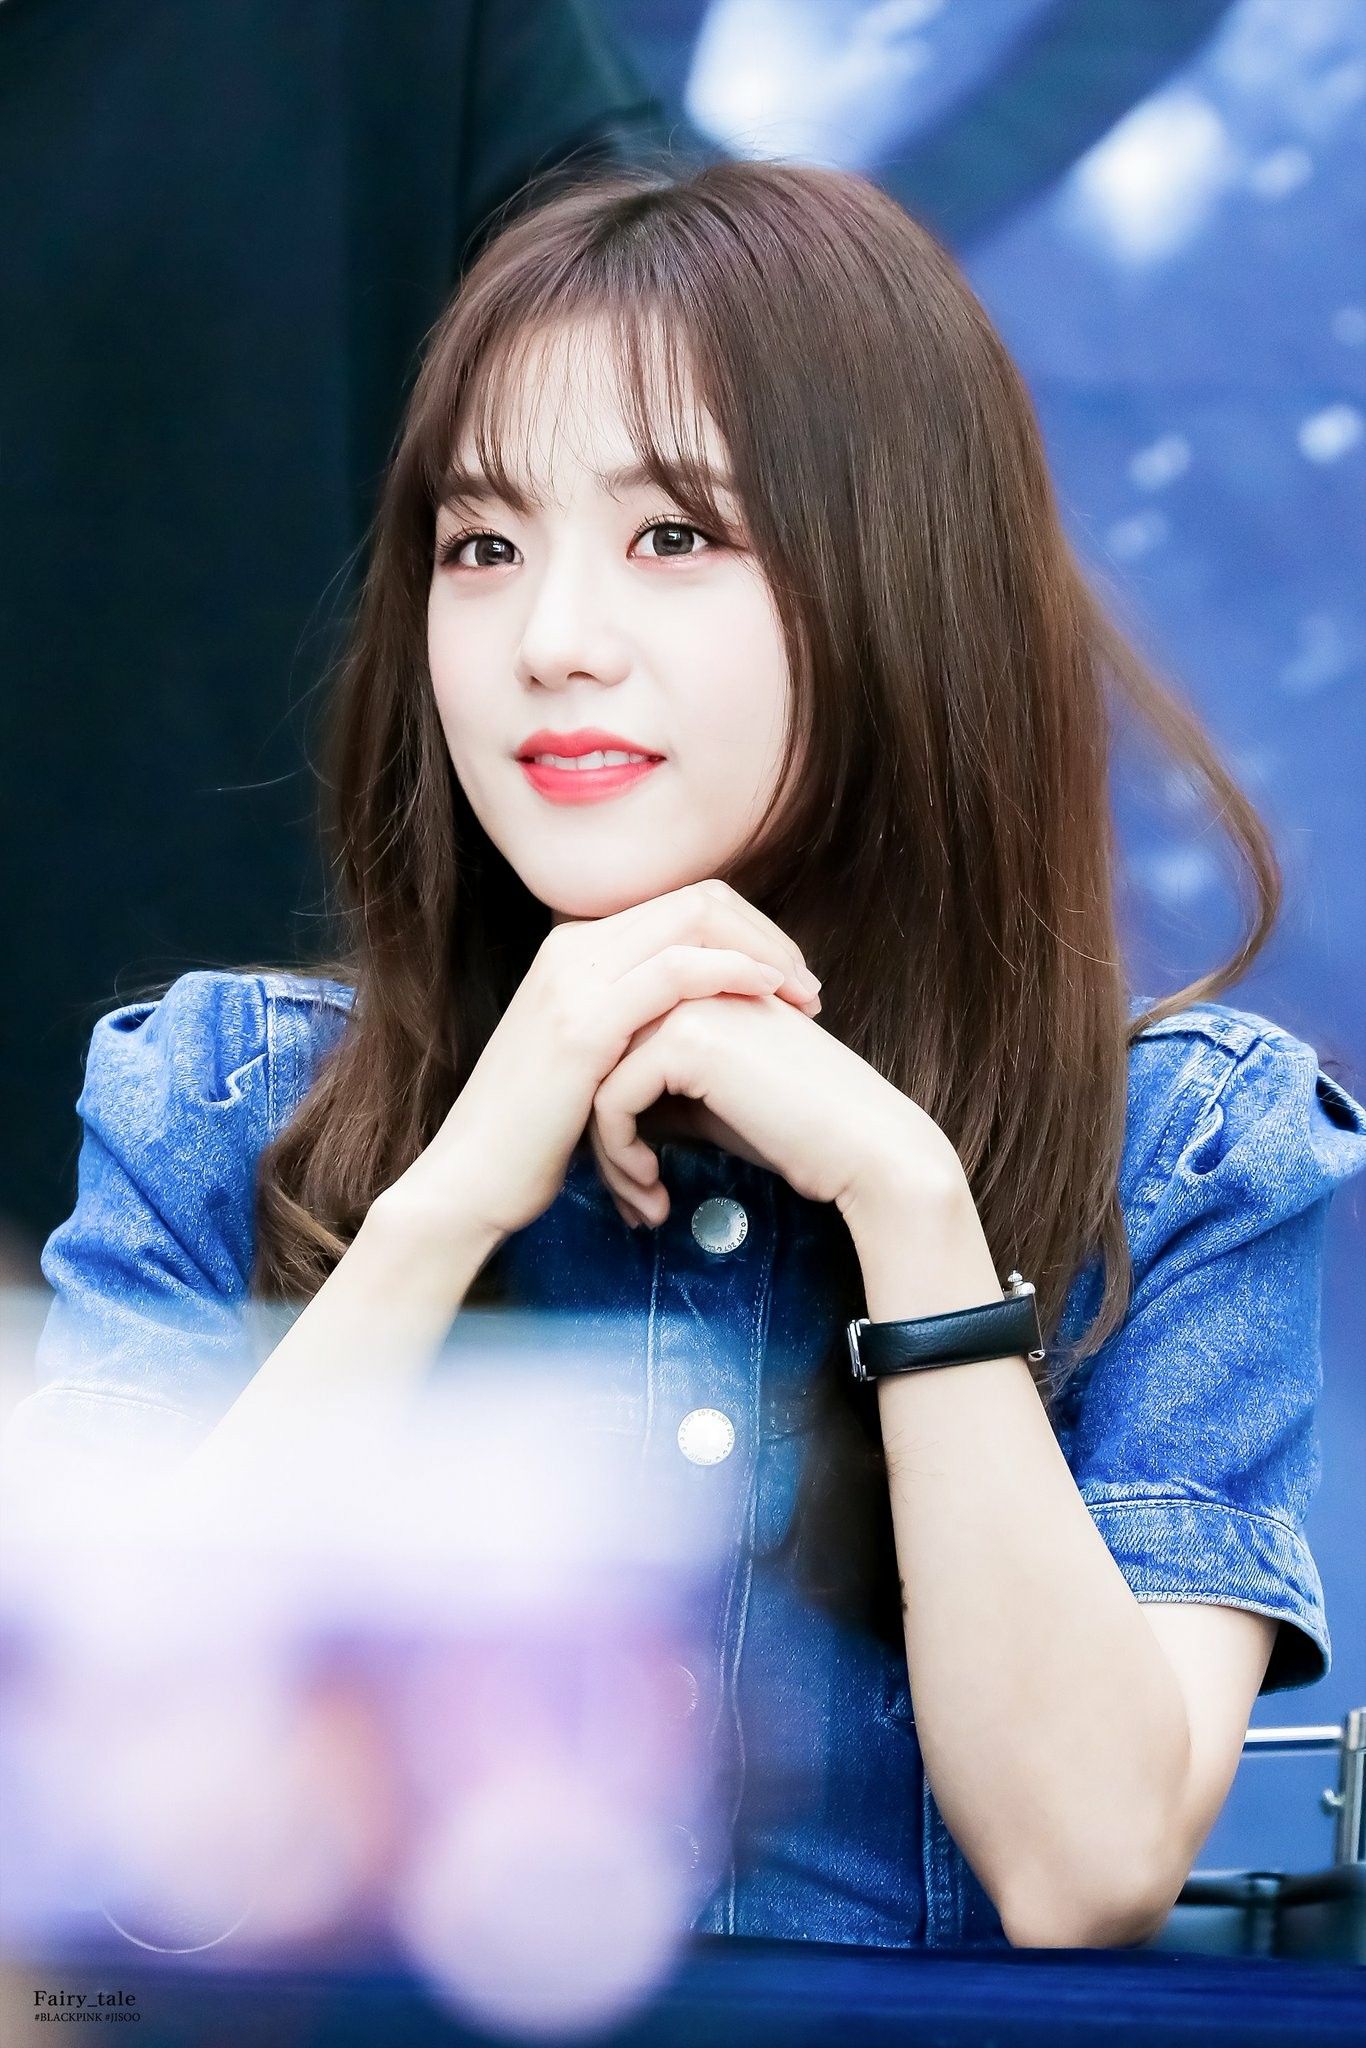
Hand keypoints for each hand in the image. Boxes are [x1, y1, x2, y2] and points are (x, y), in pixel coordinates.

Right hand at [380, 880, 821, 1241]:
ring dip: (763, 954)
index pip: (680, 905)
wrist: (469, 1180)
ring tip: (804, 999)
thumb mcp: (586, 1058)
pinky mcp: (584, 1024)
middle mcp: (571, 948)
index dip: (746, 932)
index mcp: (573, 950)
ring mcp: (574, 980)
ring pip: (693, 921)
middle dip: (765, 936)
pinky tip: (768, 1001)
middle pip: (696, 900)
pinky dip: (734, 975)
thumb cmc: (533, 1135)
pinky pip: (678, 972)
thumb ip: (631, 1023)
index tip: (787, 979)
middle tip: (808, 987)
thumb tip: (698, 1019)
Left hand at [589, 986, 962, 1228]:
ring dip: (608, 1156)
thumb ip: (657, 1085)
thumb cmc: (796, 1130)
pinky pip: (612, 1100)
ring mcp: (685, 1002)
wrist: (865, 1148)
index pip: (614, 1043)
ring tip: (639, 1204)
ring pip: (596, 1079)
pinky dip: (620, 1155)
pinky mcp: (685, 1039)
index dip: (612, 1113)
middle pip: (598, 1059)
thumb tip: (595, 1106)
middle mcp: (686, 980)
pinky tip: (653, 1191)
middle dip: (602, 1137)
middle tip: (630, 1198)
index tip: (630, 1173)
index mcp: (695, 984)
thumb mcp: (713, 1098)